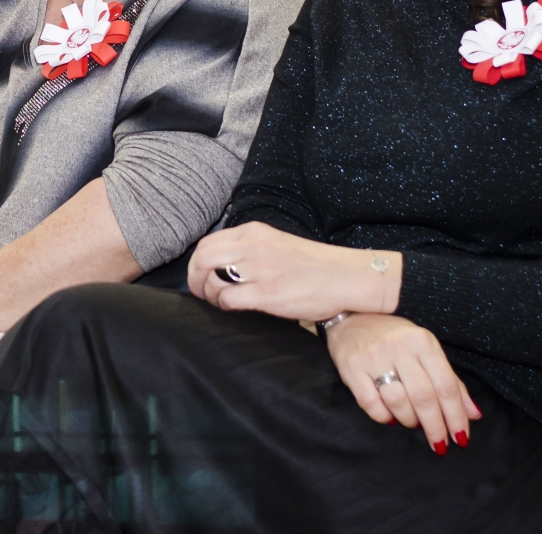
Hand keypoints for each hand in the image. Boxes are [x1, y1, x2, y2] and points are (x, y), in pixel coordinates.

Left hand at [188, 222, 400, 322]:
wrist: (346, 277)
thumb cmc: (313, 264)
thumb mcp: (275, 243)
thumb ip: (249, 248)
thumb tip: (222, 263)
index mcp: (253, 232)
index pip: (208, 243)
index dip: (197, 262)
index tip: (200, 276)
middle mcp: (252, 246)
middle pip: (202, 259)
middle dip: (194, 279)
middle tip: (200, 293)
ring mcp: (259, 270)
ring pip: (211, 279)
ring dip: (208, 294)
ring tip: (218, 301)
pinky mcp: (267, 293)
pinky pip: (227, 298)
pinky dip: (223, 305)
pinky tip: (232, 308)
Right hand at [326, 313, 480, 452]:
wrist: (350, 317)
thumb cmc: (394, 337)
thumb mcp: (426, 350)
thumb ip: (451, 380)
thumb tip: (473, 413)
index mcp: (423, 342)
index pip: (446, 386)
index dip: (456, 416)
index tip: (461, 438)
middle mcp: (399, 348)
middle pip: (424, 397)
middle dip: (435, 427)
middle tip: (439, 444)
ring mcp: (373, 357)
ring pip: (398, 402)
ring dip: (409, 420)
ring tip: (412, 423)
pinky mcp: (351, 367)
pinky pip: (370, 403)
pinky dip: (384, 417)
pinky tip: (390, 417)